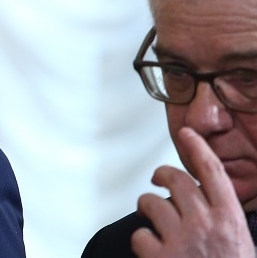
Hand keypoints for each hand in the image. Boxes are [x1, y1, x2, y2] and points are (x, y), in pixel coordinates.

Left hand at [131, 126, 252, 256]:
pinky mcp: (160, 257)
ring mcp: (181, 239)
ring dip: (147, 208)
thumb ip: (223, 220)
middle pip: (175, 180)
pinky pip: (139, 235)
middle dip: (161, 175)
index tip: (186, 133)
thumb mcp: (240, 243)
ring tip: (153, 220)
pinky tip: (151, 249)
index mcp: (230, 219)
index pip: (213, 172)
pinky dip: (142, 240)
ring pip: (150, 203)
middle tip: (157, 180)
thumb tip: (204, 200)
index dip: (198, 149)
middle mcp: (205, 223)